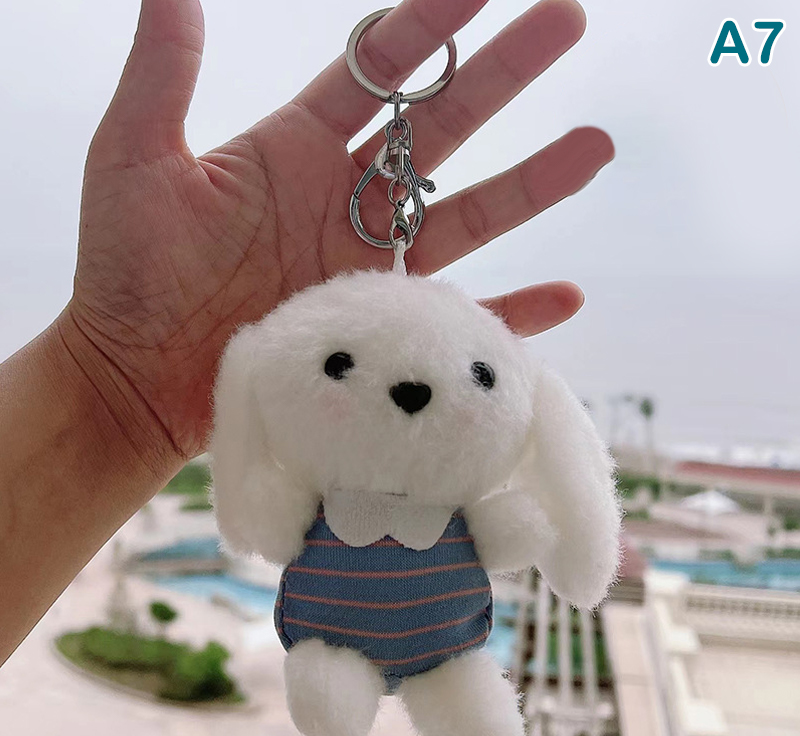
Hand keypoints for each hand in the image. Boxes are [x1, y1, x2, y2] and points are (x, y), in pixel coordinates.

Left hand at [62, 0, 612, 463]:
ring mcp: (370, 266)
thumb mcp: (137, 159)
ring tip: (596, 148)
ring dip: (533, 184)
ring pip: (468, 216)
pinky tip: (566, 295)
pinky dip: (513, 309)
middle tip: (568, 22)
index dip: (429, 22)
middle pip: (443, 128)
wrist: (138, 376)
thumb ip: (165, 73)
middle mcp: (347, 201)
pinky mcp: (379, 330)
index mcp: (297, 150)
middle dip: (504, 74)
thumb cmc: (127, 272)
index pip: (377, 70)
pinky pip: (458, 317)